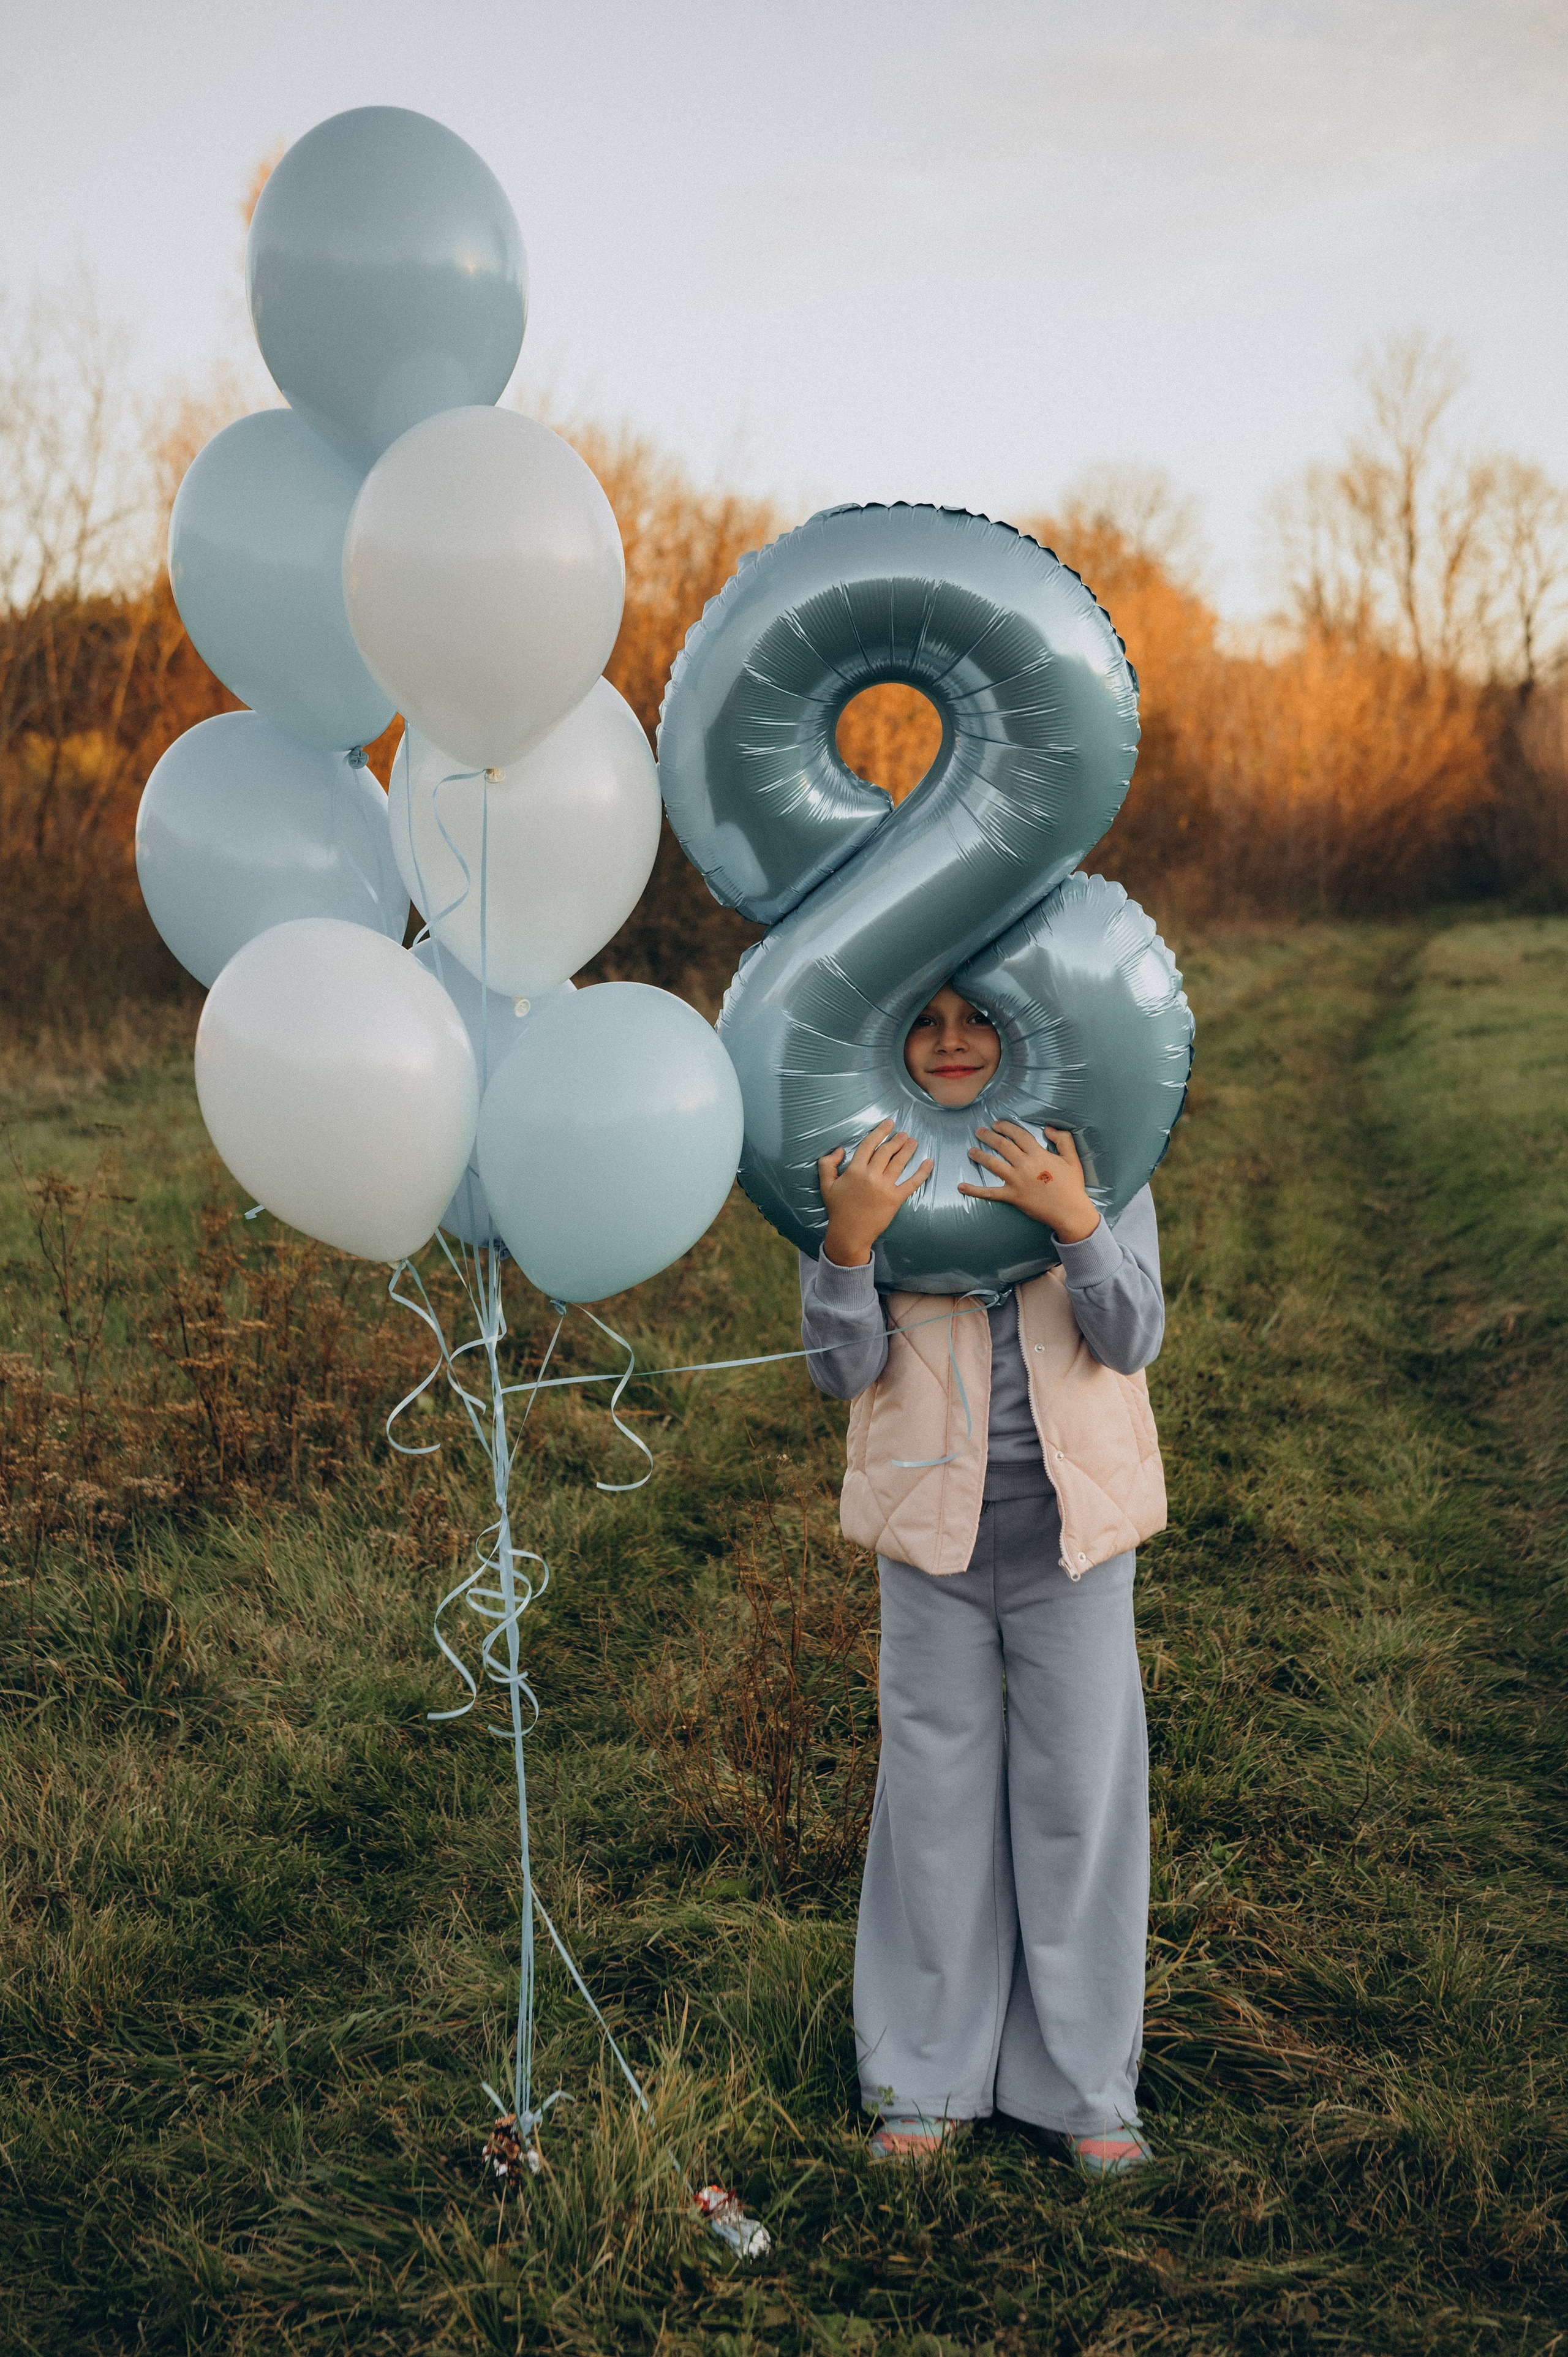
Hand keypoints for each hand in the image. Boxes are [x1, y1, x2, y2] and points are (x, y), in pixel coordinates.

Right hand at [818, 1119, 933, 1266]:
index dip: (879, 1132)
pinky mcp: (895, 1199)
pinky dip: (922, 1172)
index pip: (869, 1145)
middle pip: (886, 1152)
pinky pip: (911, 1183)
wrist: (850, 1233)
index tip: (889, 1124)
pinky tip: (928, 1162)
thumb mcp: (826, 1185)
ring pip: (899, 1163)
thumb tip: (839, 1149)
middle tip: (904, 1134)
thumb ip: (827, 1164)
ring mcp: (884, 1187)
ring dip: (908, 1150)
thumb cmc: (838, 1209)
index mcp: (854, 1170)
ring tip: (913, 1142)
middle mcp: (870, 1176)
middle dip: (896, 1140)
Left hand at [957, 1122, 1100, 1242]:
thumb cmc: (1072, 1185)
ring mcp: (1016, 1180)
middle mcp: (1024, 1164)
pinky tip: (961, 1186)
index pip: (1018, 1135)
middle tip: (979, 1131)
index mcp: (1038, 1154)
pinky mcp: (1012, 1196)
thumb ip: (1063, 1139)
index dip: (1006, 1127)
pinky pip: (989, 1192)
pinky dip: (974, 1190)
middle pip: (1002, 1145)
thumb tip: (1048, 1128)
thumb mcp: (1072, 1159)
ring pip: (993, 1163)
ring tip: (971, 1150)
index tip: (996, 1123)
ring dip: (980, 1155)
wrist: (1070, 1211)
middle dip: (989, 1136)